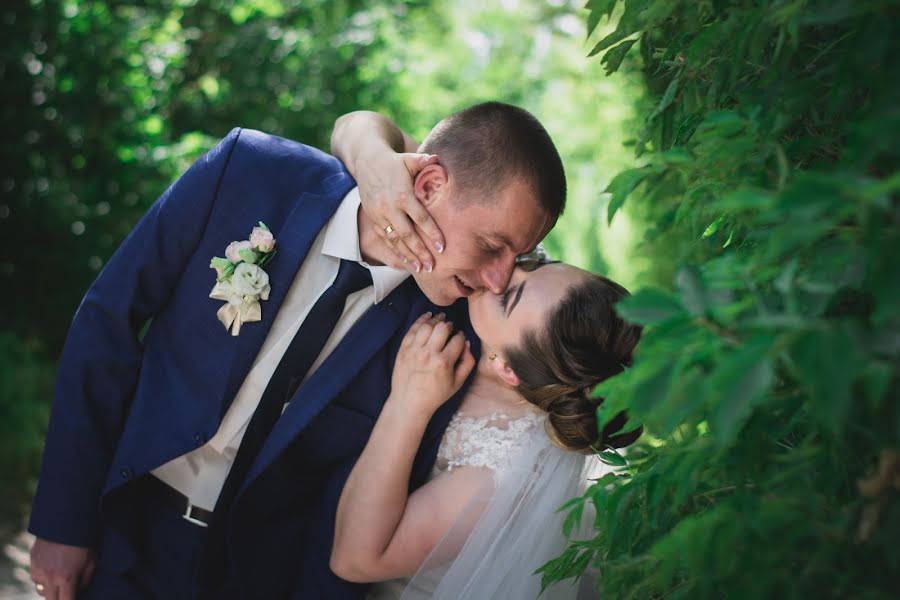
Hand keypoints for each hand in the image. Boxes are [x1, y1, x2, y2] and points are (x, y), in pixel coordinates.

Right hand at [30, 537, 94, 599]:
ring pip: (41, 590)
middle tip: (68, 591)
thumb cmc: (84, 540)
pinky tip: (53, 565)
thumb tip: (80, 593)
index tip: (74, 598)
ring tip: (60, 576)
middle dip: (60, 598)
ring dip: (50, 588)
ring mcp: (38, 570)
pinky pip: (36, 577)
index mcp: (67, 578)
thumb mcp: (92, 561)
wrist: (67, 519)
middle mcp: (50, 577)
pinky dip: (43, 576)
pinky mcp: (32, 562)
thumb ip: (85, 581)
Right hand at [356, 151, 444, 271]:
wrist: (367, 161)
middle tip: (432, 267)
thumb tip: (437, 159)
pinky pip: (385, 238)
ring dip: (408, 256)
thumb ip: (424, 162)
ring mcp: (379, 215)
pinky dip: (395, 251)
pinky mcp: (373, 218)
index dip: (432, 234)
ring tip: (421, 269)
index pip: (420, 218)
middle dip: (420, 252)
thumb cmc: (395, 162)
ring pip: (395, 240)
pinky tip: (405, 261)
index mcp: (402, 194)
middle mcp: (389, 207)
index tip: (442, 247)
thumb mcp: (409, 160)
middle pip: (407, 234)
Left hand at [391, 312, 474, 415]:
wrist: (409, 402)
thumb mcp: (458, 383)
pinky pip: (413, 329)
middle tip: (450, 327)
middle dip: (449, 325)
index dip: (461, 336)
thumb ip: (468, 362)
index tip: (460, 337)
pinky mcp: (403, 349)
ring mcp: (414, 350)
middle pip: (442, 328)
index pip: (457, 340)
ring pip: (427, 325)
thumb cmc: (435, 395)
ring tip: (440, 319)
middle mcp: (428, 354)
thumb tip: (467, 343)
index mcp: (444, 363)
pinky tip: (427, 316)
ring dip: (436, 320)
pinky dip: (420, 320)